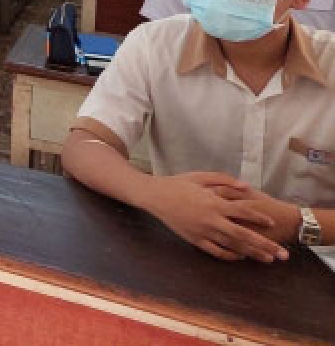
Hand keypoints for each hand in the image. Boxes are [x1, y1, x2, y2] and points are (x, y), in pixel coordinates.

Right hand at [144, 172, 288, 261]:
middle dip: (265, 245)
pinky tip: (241, 257)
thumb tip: (246, 187)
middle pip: (244, 235)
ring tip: (268, 259)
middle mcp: (211, 220)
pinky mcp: (194, 239)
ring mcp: (203, 232)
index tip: (274, 224)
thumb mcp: (200, 176)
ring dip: (252, 253)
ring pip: (232, 246)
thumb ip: (224, 180)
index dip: (260, 218)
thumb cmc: (177, 184)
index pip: (243, 212)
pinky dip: (230, 256)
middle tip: (282, 253)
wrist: (154, 196)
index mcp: (214, 203)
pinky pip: (216, 251)